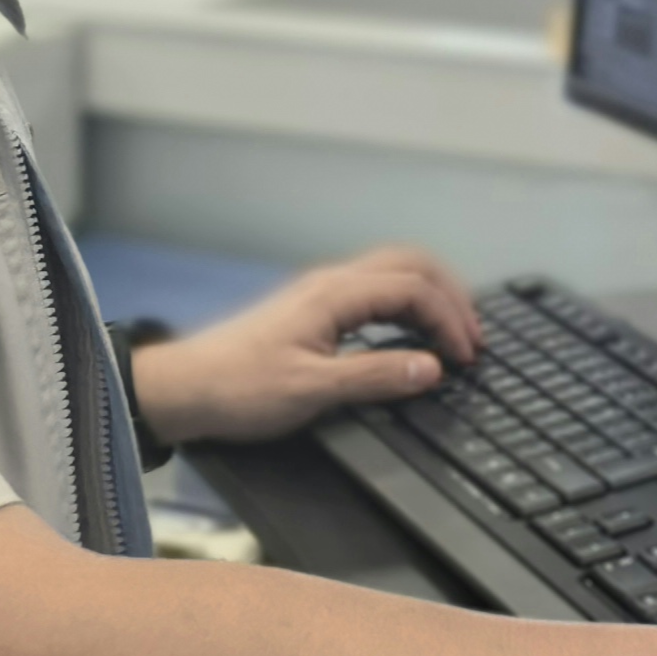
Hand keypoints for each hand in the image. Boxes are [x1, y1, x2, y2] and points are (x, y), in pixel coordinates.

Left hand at [127, 245, 484, 445]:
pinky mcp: (312, 310)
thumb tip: (431, 367)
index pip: (413, 288)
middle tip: (474, 336)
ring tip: (452, 332)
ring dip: (429, 297)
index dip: (449, 319)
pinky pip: (373, 291)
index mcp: (334, 294)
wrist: (182, 388)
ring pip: (392, 273)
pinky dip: (405, 305)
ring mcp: (320, 293)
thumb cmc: (237, 388)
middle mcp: (330, 284)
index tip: (466, 357)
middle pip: (409, 265)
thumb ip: (375, 376)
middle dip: (450, 295)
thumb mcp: (311, 390)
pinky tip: (410, 334)